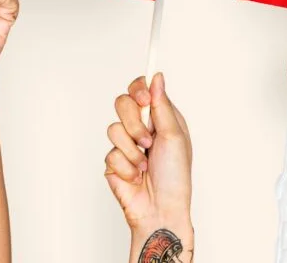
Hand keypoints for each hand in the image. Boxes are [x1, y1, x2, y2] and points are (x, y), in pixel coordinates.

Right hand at [104, 74, 193, 257]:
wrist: (161, 209)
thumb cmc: (175, 177)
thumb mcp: (174, 136)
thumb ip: (162, 105)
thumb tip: (157, 77)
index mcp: (159, 118)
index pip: (141, 90)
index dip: (138, 89)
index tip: (144, 100)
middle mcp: (141, 128)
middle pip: (122, 103)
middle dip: (134, 124)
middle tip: (147, 140)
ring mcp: (125, 144)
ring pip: (113, 129)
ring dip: (132, 151)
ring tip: (145, 164)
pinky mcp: (113, 161)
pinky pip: (111, 153)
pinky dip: (127, 167)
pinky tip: (136, 176)